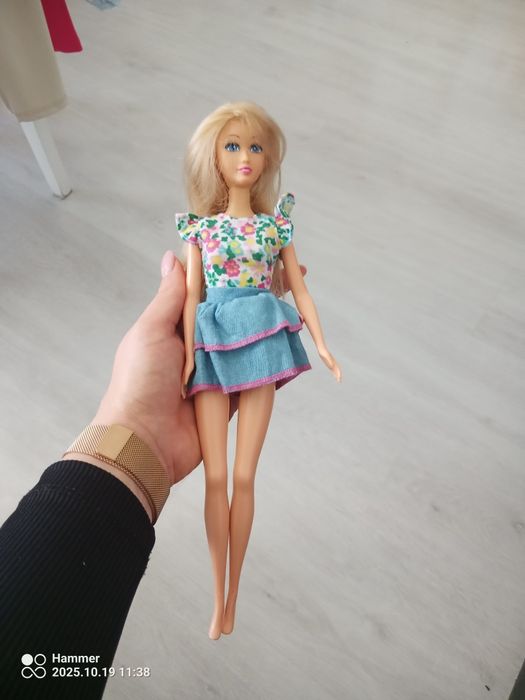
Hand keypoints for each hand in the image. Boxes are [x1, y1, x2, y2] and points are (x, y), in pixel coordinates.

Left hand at [90, 252, 308, 486]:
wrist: (144, 443)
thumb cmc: (140, 382)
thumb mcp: (151, 332)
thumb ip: (169, 297)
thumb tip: (173, 256)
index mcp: (176, 327)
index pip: (209, 291)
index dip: (232, 273)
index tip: (257, 252)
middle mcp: (198, 346)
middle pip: (233, 317)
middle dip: (259, 298)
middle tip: (292, 275)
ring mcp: (215, 373)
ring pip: (248, 345)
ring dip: (269, 329)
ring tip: (296, 307)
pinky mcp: (228, 399)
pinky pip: (253, 379)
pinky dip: (270, 366)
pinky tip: (290, 348)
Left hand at [318, 346, 341, 381]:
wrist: (322, 349)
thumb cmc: (323, 353)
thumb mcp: (326, 357)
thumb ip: (330, 361)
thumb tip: (332, 366)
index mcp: (333, 362)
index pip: (337, 369)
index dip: (338, 374)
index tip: (339, 378)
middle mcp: (333, 363)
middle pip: (337, 370)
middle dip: (339, 375)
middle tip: (339, 381)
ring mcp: (331, 363)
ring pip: (335, 370)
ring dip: (337, 374)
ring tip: (338, 379)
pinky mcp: (328, 363)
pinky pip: (332, 369)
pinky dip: (334, 372)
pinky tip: (334, 374)